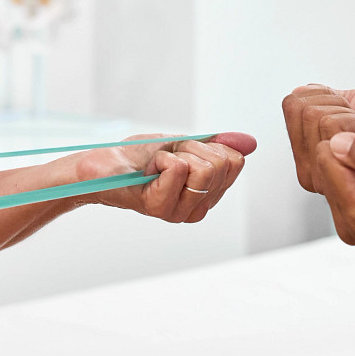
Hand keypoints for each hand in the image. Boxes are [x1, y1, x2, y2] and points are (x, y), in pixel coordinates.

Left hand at [77, 133, 255, 222]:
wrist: (104, 165)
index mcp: (208, 196)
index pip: (235, 162)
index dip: (209, 146)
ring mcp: (179, 212)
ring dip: (176, 153)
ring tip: (156, 166)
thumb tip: (250, 143)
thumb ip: (217, 146)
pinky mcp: (159, 207)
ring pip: (203, 167)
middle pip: (222, 164)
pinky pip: (178, 168)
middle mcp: (197, 209)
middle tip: (167, 158)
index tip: (185, 152)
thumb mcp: (185, 145)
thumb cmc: (140, 157)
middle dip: (193, 148)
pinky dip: (161, 157)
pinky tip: (147, 171)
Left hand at [313, 131, 354, 244]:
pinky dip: (341, 136)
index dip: (350, 136)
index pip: (324, 158)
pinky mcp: (346, 192)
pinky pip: (322, 153)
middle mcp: (344, 217)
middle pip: (313, 155)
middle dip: (343, 135)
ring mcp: (343, 206)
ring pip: (313, 151)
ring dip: (343, 134)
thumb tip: (335, 143)